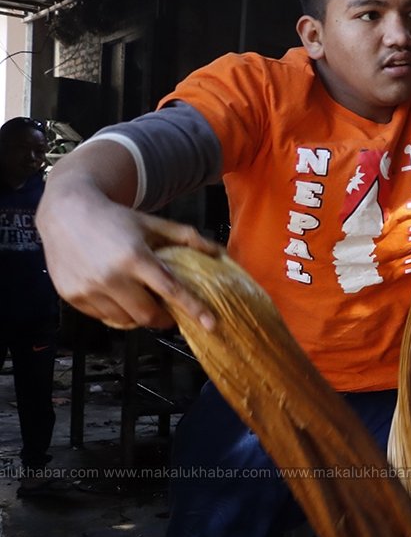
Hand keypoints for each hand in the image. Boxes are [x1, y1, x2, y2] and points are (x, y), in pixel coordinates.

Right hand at [37, 181, 221, 330]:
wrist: (66, 213)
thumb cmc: (114, 218)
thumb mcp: (152, 223)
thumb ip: (187, 237)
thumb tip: (219, 251)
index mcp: (135, 257)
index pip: (171, 290)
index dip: (194, 309)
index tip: (211, 324)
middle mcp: (110, 277)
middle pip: (148, 315)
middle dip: (164, 318)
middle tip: (169, 310)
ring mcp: (89, 289)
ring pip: (126, 320)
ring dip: (139, 315)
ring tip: (140, 297)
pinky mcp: (73, 297)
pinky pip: (104, 317)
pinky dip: (117, 312)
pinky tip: (118, 294)